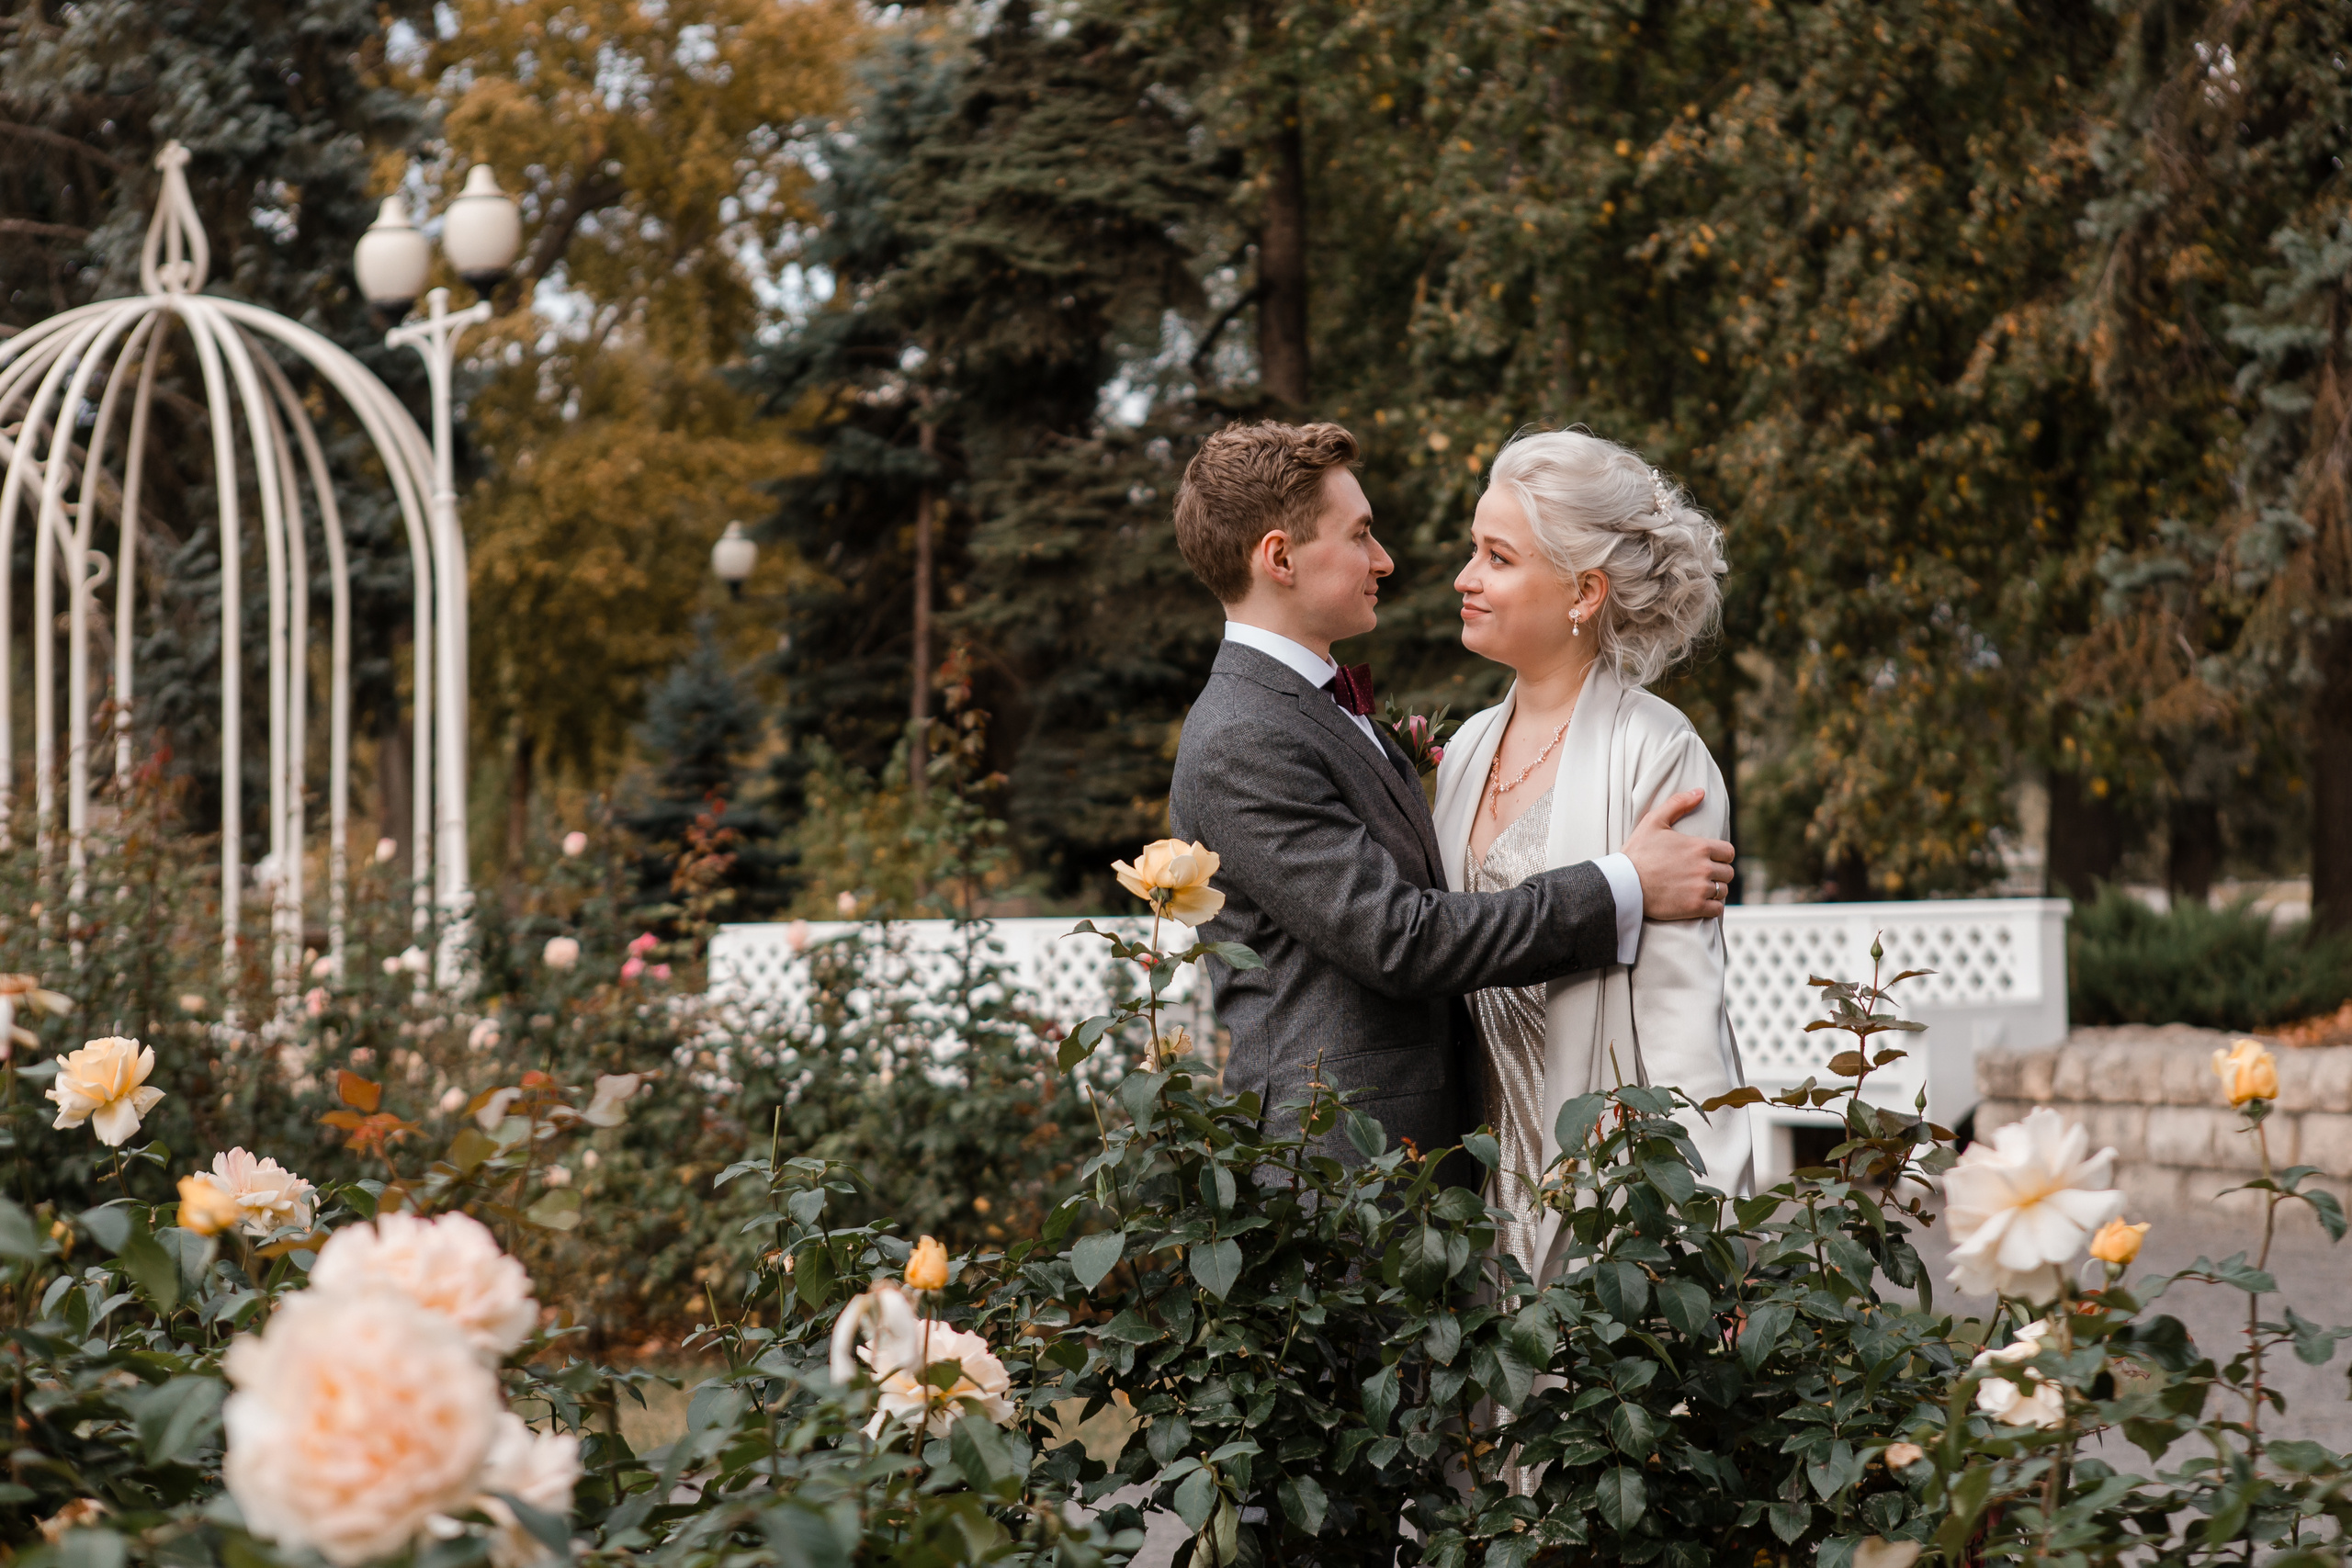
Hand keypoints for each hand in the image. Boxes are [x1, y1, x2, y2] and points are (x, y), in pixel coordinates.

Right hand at [1624, 787, 1734, 920]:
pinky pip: (1717, 910)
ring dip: (1714, 891)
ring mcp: (1700, 889)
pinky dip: (1712, 908)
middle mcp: (1704, 867)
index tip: (1709, 860)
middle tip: (1702, 875)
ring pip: (1722, 891)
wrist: (1623, 884)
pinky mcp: (1694, 907)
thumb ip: (1678, 803)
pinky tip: (1700, 904)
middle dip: (1718, 873)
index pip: (1728, 852)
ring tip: (1700, 890)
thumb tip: (1700, 791)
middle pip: (1728, 872)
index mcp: (1699, 846)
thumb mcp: (1653, 821)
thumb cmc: (1636, 852)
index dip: (1720, 856)